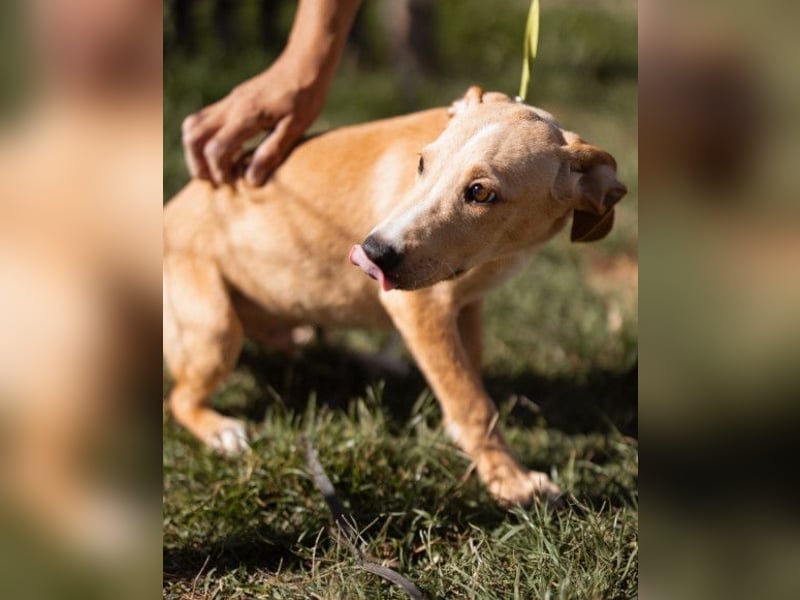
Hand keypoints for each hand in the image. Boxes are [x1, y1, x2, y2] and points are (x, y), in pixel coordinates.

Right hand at [181, 54, 327, 186]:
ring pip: (193, 125)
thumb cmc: (305, 96)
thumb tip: (250, 180)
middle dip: (198, 163)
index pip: (216, 149)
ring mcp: (229, 102)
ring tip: (217, 168)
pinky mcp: (232, 101)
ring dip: (197, 150)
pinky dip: (207, 139)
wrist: (305, 63)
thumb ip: (271, 153)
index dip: (219, 171)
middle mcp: (231, 107)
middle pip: (193, 136)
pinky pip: (205, 119)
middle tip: (215, 180)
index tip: (233, 183)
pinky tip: (229, 151)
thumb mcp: (295, 128)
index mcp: (246, 115)